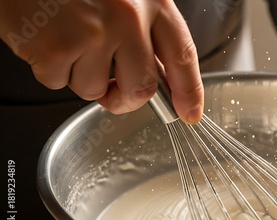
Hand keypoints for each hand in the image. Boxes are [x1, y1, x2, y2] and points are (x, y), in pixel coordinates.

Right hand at [0, 0, 202, 123]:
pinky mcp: (58, 47)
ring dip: (79, 75)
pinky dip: (50, 68)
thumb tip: (159, 79)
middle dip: (125, 99)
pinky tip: (48, 38)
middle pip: (142, 87)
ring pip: (95, 90)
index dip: (188, 91)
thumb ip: (146, 32)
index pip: (182, 55)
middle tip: (111, 91)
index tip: (189, 112)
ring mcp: (94, 32)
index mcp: (151, 0)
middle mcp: (128, 16)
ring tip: (68, 39)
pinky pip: (59, 84)